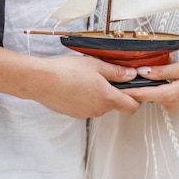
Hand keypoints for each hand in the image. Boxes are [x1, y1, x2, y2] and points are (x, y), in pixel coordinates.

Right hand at [0, 40, 139, 118]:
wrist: (41, 81)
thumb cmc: (67, 71)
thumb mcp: (96, 65)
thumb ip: (116, 72)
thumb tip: (131, 76)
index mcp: (107, 98)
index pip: (132, 107)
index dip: (136, 98)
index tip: (133, 88)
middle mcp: (98, 110)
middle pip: (114, 104)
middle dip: (112, 92)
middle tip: (104, 76)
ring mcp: (85, 113)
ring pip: (99, 105)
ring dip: (97, 94)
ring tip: (85, 78)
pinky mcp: (73, 113)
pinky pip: (85, 106)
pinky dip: (84, 98)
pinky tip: (75, 85)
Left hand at [123, 60, 178, 111]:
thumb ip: (162, 71)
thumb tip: (143, 72)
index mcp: (171, 95)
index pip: (142, 94)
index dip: (126, 90)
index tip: (114, 88)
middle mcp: (171, 104)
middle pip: (146, 95)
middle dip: (136, 85)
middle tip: (125, 74)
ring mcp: (175, 105)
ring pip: (155, 94)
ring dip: (150, 85)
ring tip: (145, 72)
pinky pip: (163, 95)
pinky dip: (160, 87)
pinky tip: (163, 77)